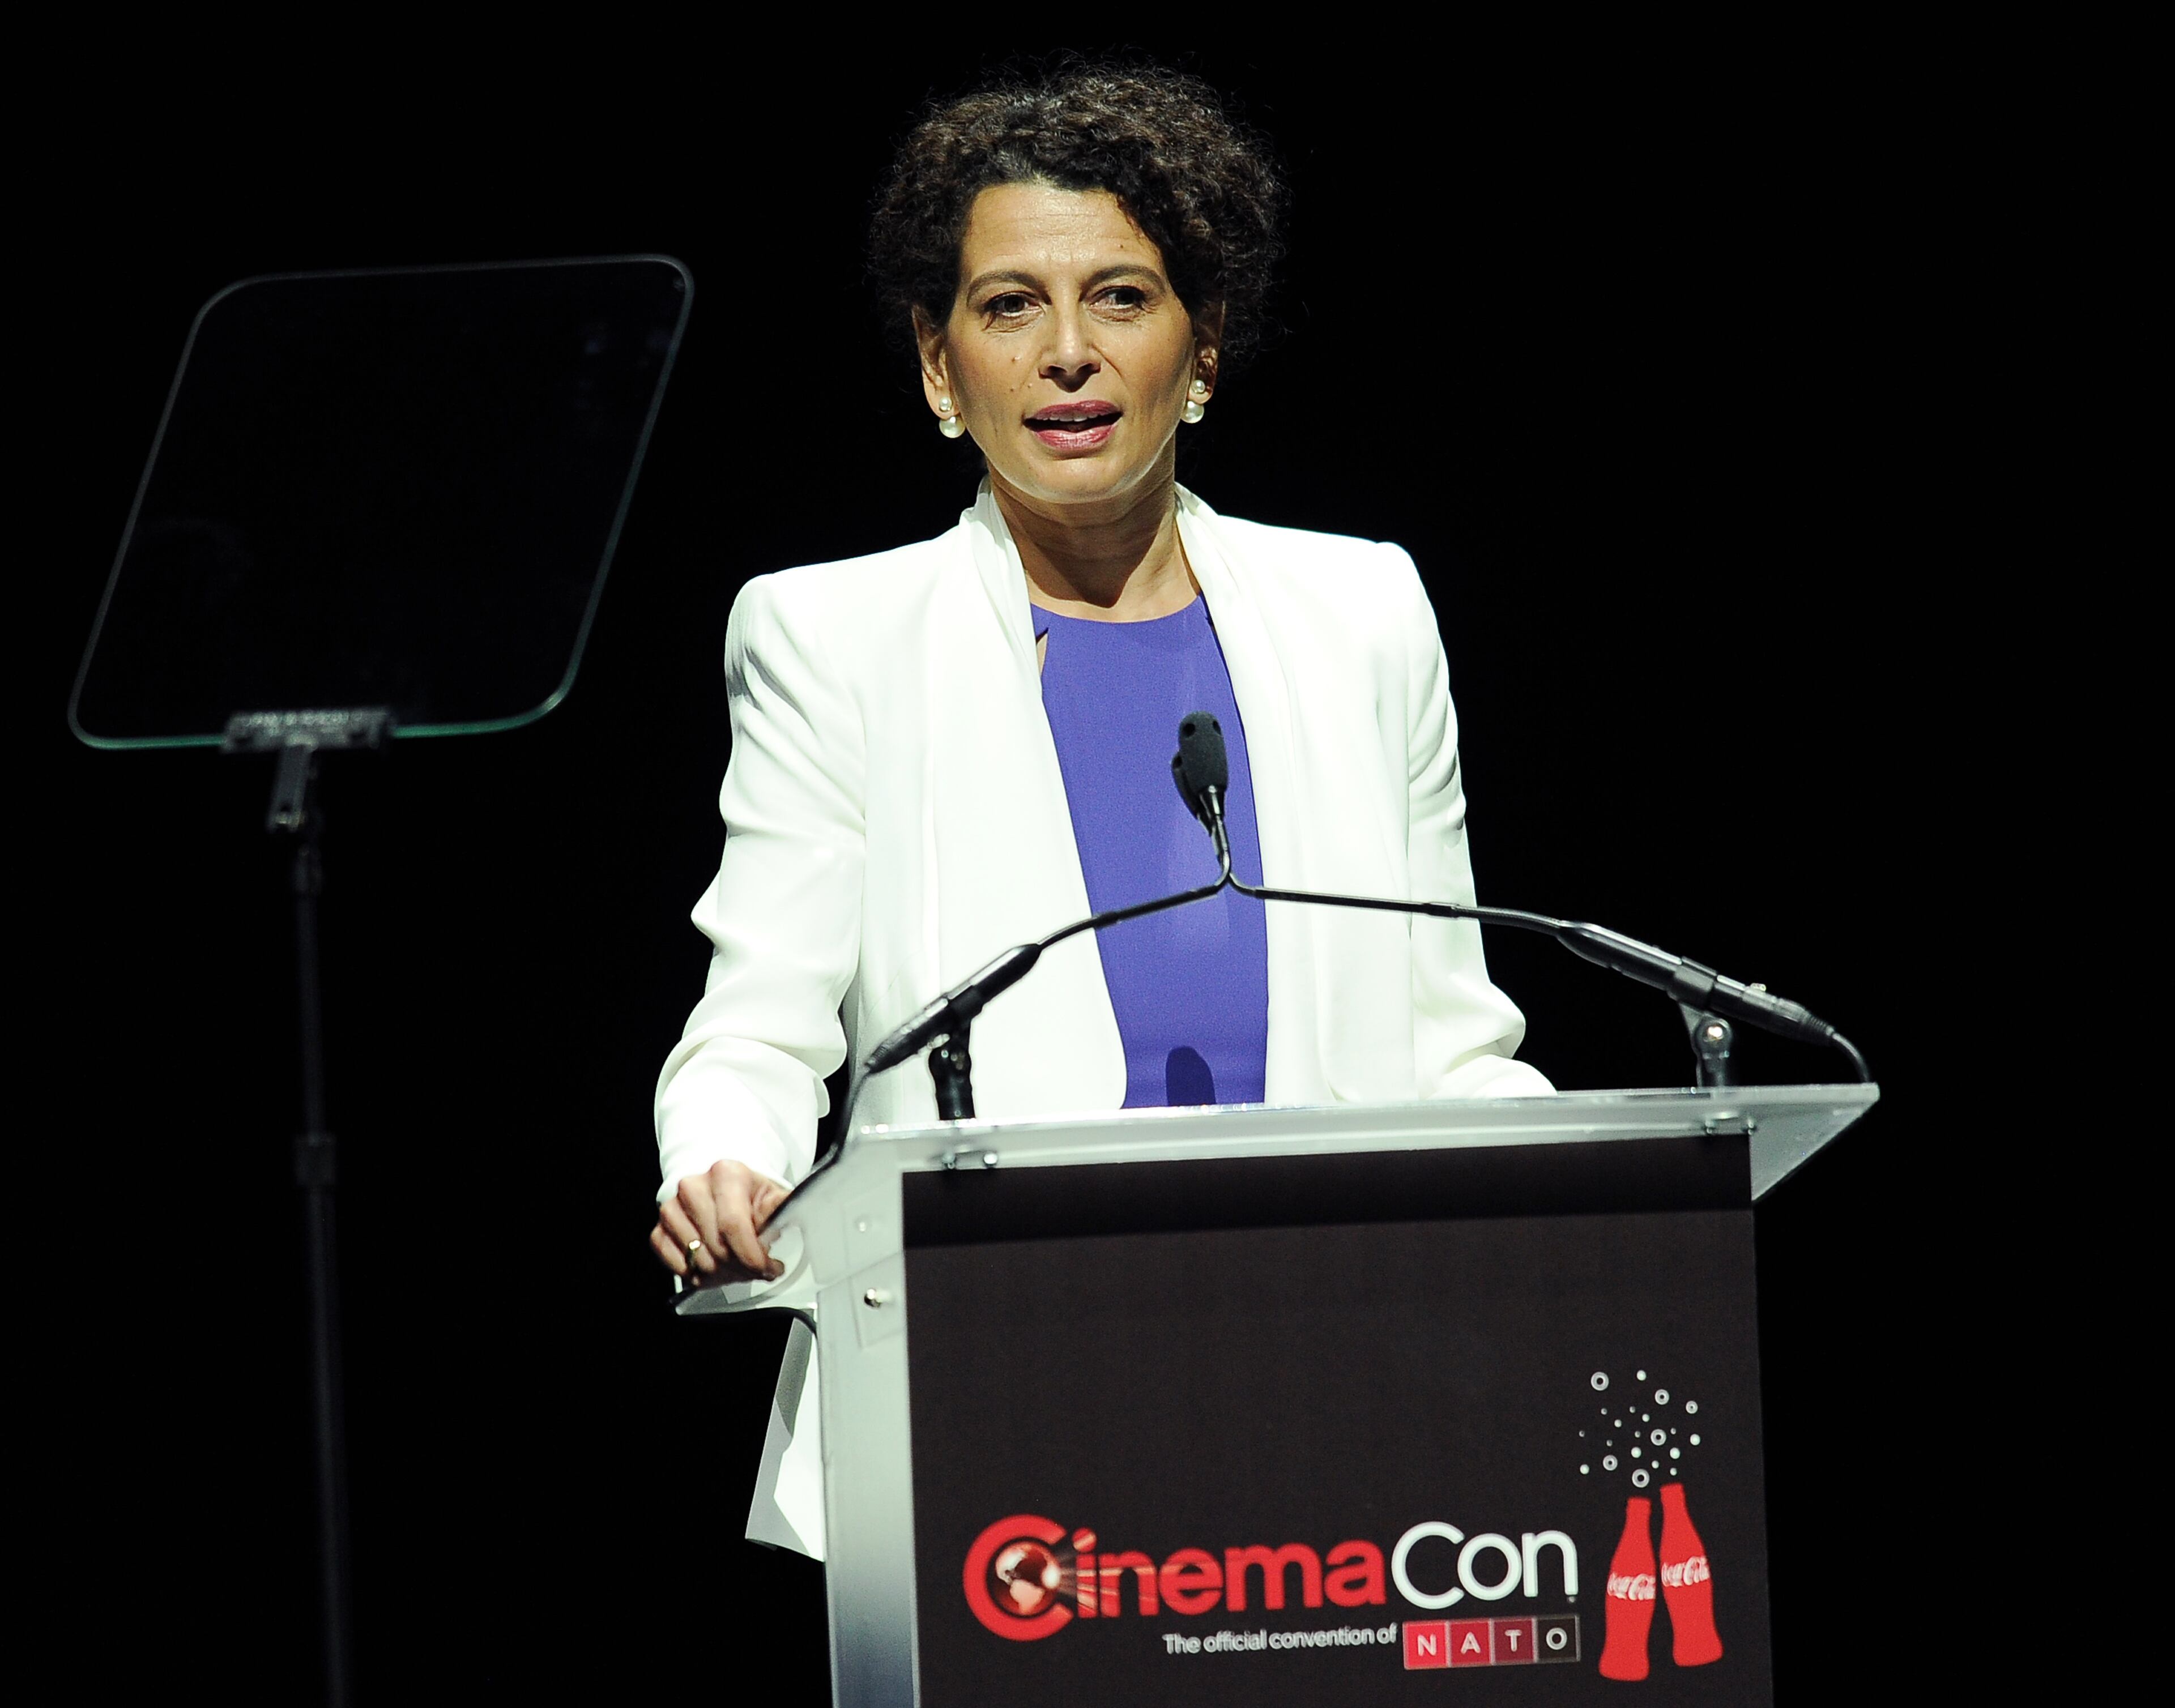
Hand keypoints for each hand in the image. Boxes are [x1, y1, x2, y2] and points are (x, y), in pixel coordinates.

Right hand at [651, 1161, 790, 1285]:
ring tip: (739, 1267)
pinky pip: (676, 1266)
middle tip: (759, 1270)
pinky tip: (717, 1269)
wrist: (723, 1189)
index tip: (770, 1268)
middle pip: (717, 1248)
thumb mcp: (772, 1197)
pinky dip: (699, 1276)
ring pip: (698, 1262)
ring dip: (724, 1275)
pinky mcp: (659, 1229)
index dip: (753, 1256)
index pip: (733, 1226)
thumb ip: (783, 1209)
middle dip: (743, 1269)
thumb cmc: (750, 1196)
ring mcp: (671, 1208)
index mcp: (725, 1173)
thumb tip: (802, 1212)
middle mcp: (692, 1187)